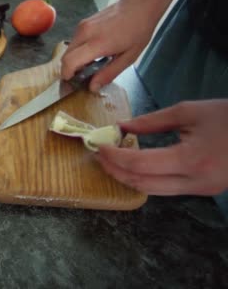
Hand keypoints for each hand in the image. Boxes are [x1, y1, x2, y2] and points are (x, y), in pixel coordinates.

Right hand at [61, 0, 159, 91]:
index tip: (72, 83)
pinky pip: (74, 42)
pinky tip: (92, 53)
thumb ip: (108, 73)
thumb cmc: (138, 31)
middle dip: (70, 70)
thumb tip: (92, 87)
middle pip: (65, 57)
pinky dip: (78, 51)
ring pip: (68, 49)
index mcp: (97, 44)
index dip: (67, 75)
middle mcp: (84, 34)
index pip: (69, 62)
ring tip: (90, 65)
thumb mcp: (128, 58)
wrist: (138, 5)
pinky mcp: (83, 23)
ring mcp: (82, 26)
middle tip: (82, 77)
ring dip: (74, 60)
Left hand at [95, 100, 227, 195]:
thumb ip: (151, 121)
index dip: (115, 157)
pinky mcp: (203, 190)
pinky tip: (134, 164)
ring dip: (128, 177)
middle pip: (142, 184)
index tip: (100, 145)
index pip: (140, 164)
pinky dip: (145, 178)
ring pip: (152, 191)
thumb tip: (121, 127)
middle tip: (99, 155)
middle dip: (115, 171)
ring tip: (111, 160)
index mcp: (191, 159)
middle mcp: (195, 182)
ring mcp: (200, 190)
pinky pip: (166, 189)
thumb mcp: (188, 111)